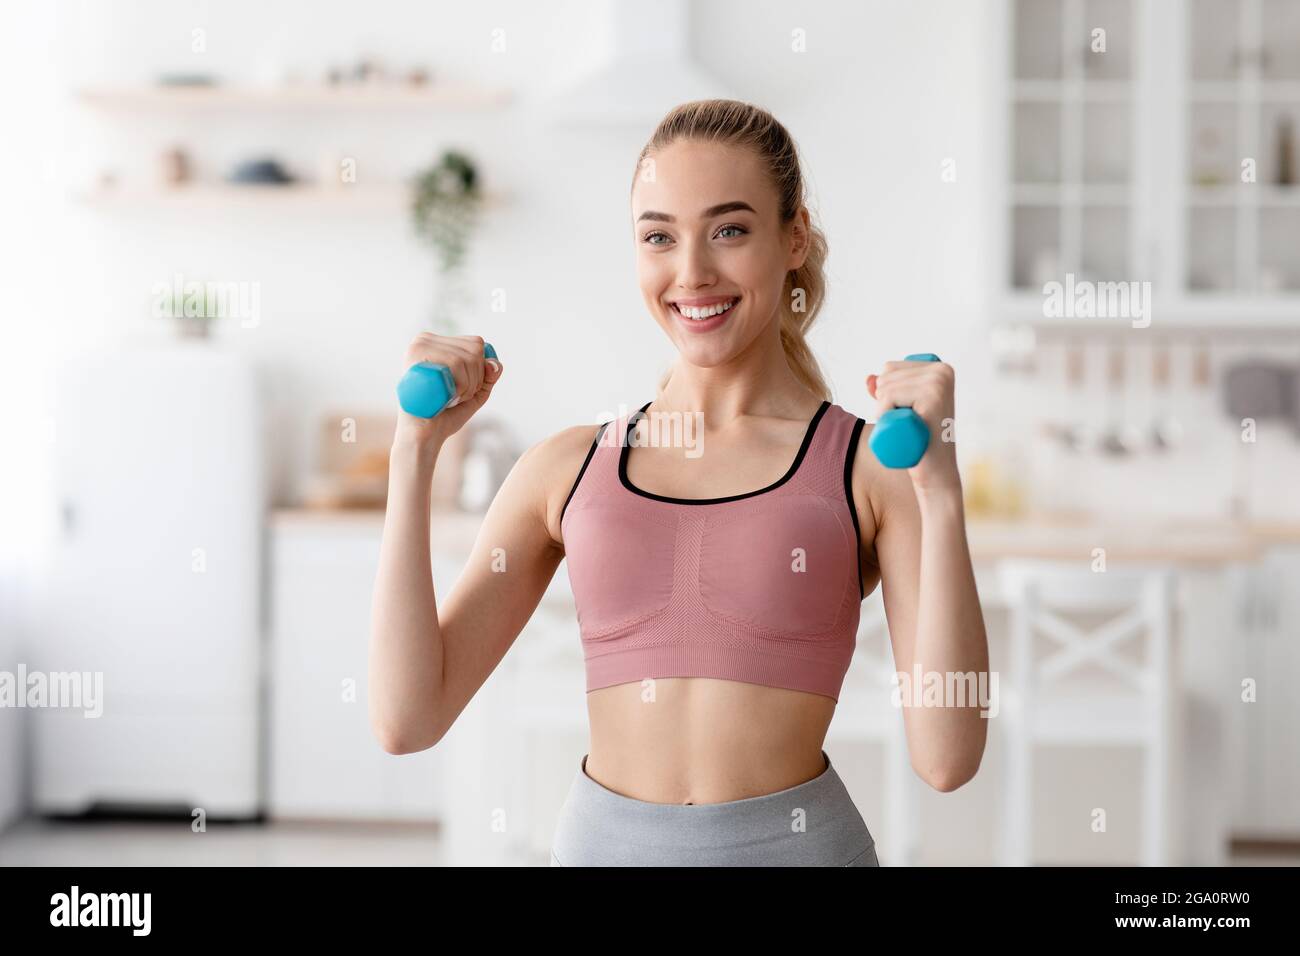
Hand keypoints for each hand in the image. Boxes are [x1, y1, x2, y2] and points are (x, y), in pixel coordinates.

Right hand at [395, 332, 502, 447]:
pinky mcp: (416, 356)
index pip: (475, 343)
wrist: (423, 435)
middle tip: (456, 397)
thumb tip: (495, 363)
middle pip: (474, 349)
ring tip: (450, 398)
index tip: (463, 389)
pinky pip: (456, 363)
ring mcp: (418, 346)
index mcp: (436, 342)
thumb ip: (488, 376)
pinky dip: (461, 385)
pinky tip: (448, 396)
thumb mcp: (474, 392)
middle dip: (475, 380)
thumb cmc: (445, 414)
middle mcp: (424, 339)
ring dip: (468, 387)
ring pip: (466, 358)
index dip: (479, 370)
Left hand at [867, 358, 959, 493]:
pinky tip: (906, 428)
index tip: (908, 413)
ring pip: (884, 389)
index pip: (889, 368)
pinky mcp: (933, 400)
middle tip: (909, 424)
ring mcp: (939, 384)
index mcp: (939, 368)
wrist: (935, 472)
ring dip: (885, 412)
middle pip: (885, 377)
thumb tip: (868, 378)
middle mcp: (942, 371)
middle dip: (885, 403)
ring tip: (909, 427)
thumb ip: (887, 390)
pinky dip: (885, 414)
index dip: (886, 393)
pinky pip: (888, 398)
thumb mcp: (903, 409)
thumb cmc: (918, 441)